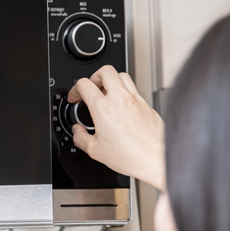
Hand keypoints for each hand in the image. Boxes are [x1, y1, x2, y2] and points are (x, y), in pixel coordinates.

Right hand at [67, 65, 165, 190]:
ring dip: (111, 81)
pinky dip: (125, 93)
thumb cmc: (130, 156)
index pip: (84, 84)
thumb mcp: (95, 150)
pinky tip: (122, 106)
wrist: (155, 160)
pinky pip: (134, 89)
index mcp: (103, 108)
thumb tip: (77, 132)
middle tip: (91, 89)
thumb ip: (80, 138)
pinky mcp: (146, 105)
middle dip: (94, 77)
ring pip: (122, 76)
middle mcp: (120, 99)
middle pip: (105, 70)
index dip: (75, 89)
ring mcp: (136, 100)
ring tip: (107, 94)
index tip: (75, 97)